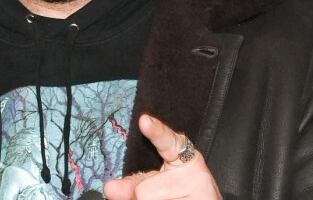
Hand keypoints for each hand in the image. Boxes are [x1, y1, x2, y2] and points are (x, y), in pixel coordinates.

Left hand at [104, 114, 222, 199]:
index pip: (167, 140)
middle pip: (144, 190)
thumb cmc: (179, 194)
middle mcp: (194, 166)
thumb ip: (134, 183)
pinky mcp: (202, 197)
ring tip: (172, 199)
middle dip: (143, 198)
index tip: (144, 120)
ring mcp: (198, 184)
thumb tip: (110, 187)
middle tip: (161, 196)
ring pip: (148, 199)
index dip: (156, 131)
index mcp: (182, 154)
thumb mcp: (157, 185)